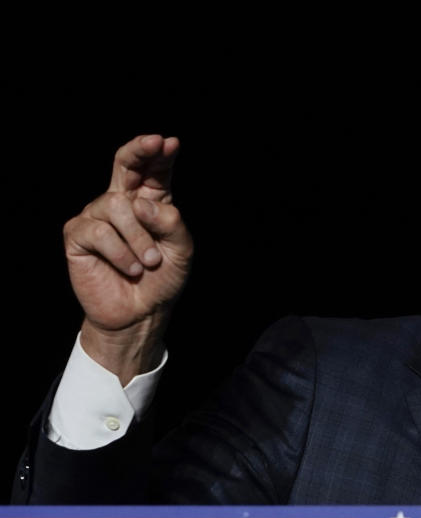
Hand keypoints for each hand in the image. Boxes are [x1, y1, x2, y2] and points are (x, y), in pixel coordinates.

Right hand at [63, 135, 192, 382]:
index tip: (170, 142)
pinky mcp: (78, 235)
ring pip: (118, 206)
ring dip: (140, 238)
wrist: (140, 312)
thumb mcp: (181, 251)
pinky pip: (100, 232)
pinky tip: (132, 268)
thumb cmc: (163, 279)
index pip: (154, 170)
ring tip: (149, 262)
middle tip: (155, 142)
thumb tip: (142, 204)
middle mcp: (121, 202)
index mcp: (150, 201)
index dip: (159, 153)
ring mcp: (97, 216)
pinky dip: (121, 253)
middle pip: (124, 164)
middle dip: (138, 150)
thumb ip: (171, 223)